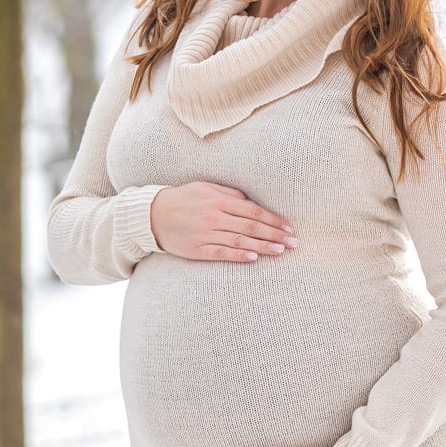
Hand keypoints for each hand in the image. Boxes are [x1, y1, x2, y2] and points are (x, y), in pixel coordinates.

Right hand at [150, 182, 297, 261]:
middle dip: (274, 235)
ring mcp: (206, 234)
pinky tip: (254, 258)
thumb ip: (229, 194)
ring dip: (263, 247)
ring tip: (280, 251)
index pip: (253, 212)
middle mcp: (215, 217)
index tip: (288, 228)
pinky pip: (221, 253)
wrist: (152, 215)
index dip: (273, 220)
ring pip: (240, 241)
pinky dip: (238, 256)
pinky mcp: (197, 249)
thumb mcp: (206, 188)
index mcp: (219, 201)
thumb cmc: (183, 199)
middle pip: (251, 228)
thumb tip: (251, 202)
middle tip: (293, 242)